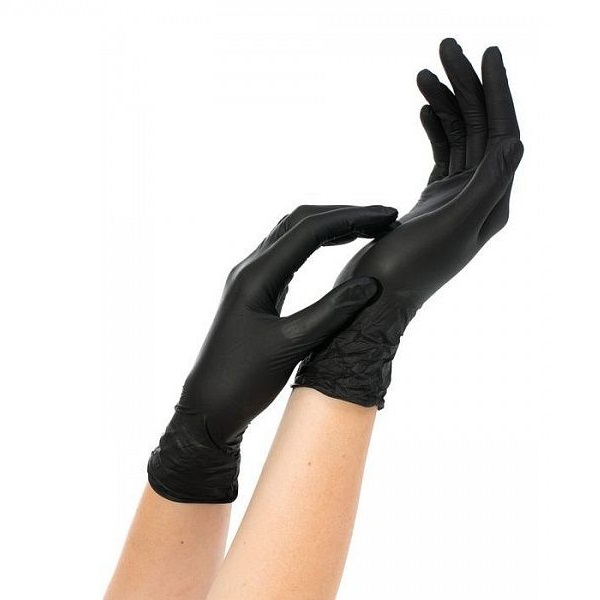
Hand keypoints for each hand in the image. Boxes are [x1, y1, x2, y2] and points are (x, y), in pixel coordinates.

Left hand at [148, 204, 397, 501]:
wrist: (208, 406)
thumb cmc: (243, 381)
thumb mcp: (290, 345)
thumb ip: (330, 312)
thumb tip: (369, 284)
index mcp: (257, 275)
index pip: (309, 230)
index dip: (351, 218)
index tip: (387, 217)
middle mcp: (251, 268)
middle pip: (300, 222)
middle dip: (342, 215)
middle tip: (382, 218)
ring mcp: (251, 278)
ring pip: (293, 235)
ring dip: (329, 227)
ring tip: (366, 228)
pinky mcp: (256, 291)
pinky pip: (289, 255)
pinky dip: (316, 245)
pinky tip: (335, 249)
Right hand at [295, 38, 523, 407]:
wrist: (375, 299)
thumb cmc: (408, 271)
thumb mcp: (451, 228)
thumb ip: (486, 186)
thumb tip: (515, 141)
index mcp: (491, 202)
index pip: (503, 135)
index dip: (498, 92)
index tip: (486, 54)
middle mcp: (479, 198)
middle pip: (481, 129)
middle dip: (467, 86)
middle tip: (446, 47)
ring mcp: (454, 199)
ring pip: (459, 138)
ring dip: (447, 103)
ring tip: (425, 72)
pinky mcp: (431, 202)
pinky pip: (441, 154)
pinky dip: (435, 128)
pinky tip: (425, 109)